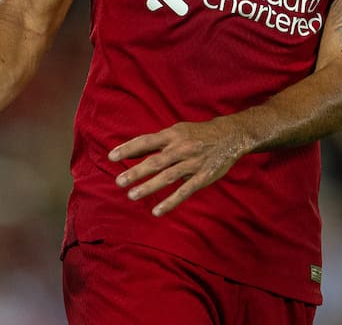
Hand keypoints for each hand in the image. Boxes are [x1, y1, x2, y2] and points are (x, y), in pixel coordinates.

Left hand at [108, 118, 248, 216]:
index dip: (128, 149)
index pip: (146, 141)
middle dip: (136, 172)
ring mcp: (193, 163)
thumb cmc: (197, 134)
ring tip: (131, 195)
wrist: (230, 136)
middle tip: (118, 181)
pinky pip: (185, 191)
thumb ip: (156, 142)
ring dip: (149, 186)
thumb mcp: (177, 131)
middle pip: (155, 161)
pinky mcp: (203, 177)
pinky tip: (156, 210)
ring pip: (168, 177)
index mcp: (173, 135)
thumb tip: (131, 152)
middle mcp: (181, 148)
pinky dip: (171, 201)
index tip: (111, 157)